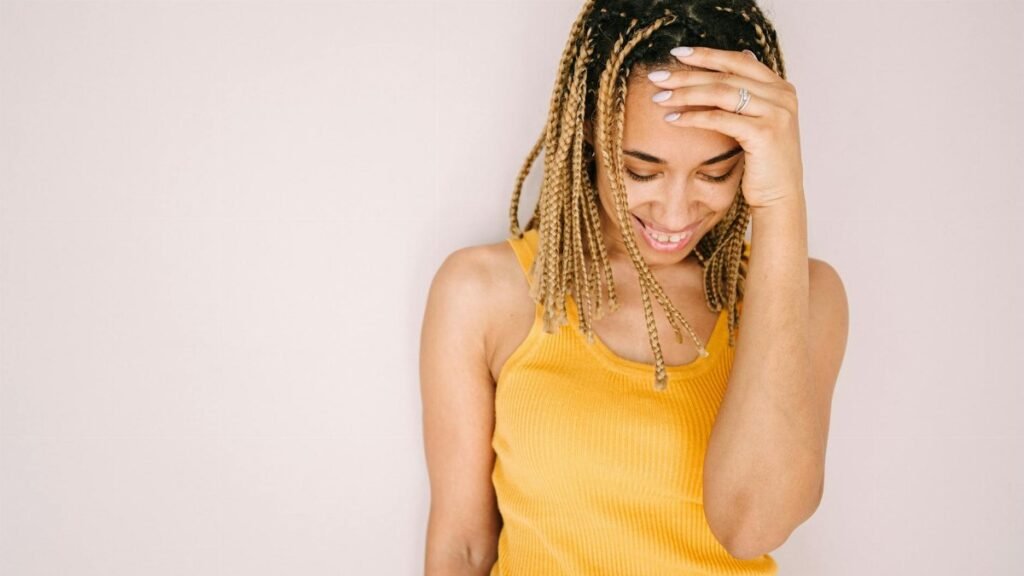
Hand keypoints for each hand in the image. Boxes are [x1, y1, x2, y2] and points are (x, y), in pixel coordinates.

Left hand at [648, 46, 803, 209]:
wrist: (780, 198)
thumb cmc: (764, 163)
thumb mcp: (760, 119)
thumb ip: (753, 91)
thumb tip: (744, 54)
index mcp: (781, 88)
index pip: (738, 61)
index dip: (706, 55)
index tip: (677, 54)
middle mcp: (782, 95)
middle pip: (725, 75)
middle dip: (687, 75)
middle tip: (657, 77)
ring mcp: (776, 112)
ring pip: (720, 93)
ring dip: (685, 94)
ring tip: (659, 98)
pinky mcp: (764, 132)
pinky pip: (720, 118)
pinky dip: (693, 117)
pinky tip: (672, 119)